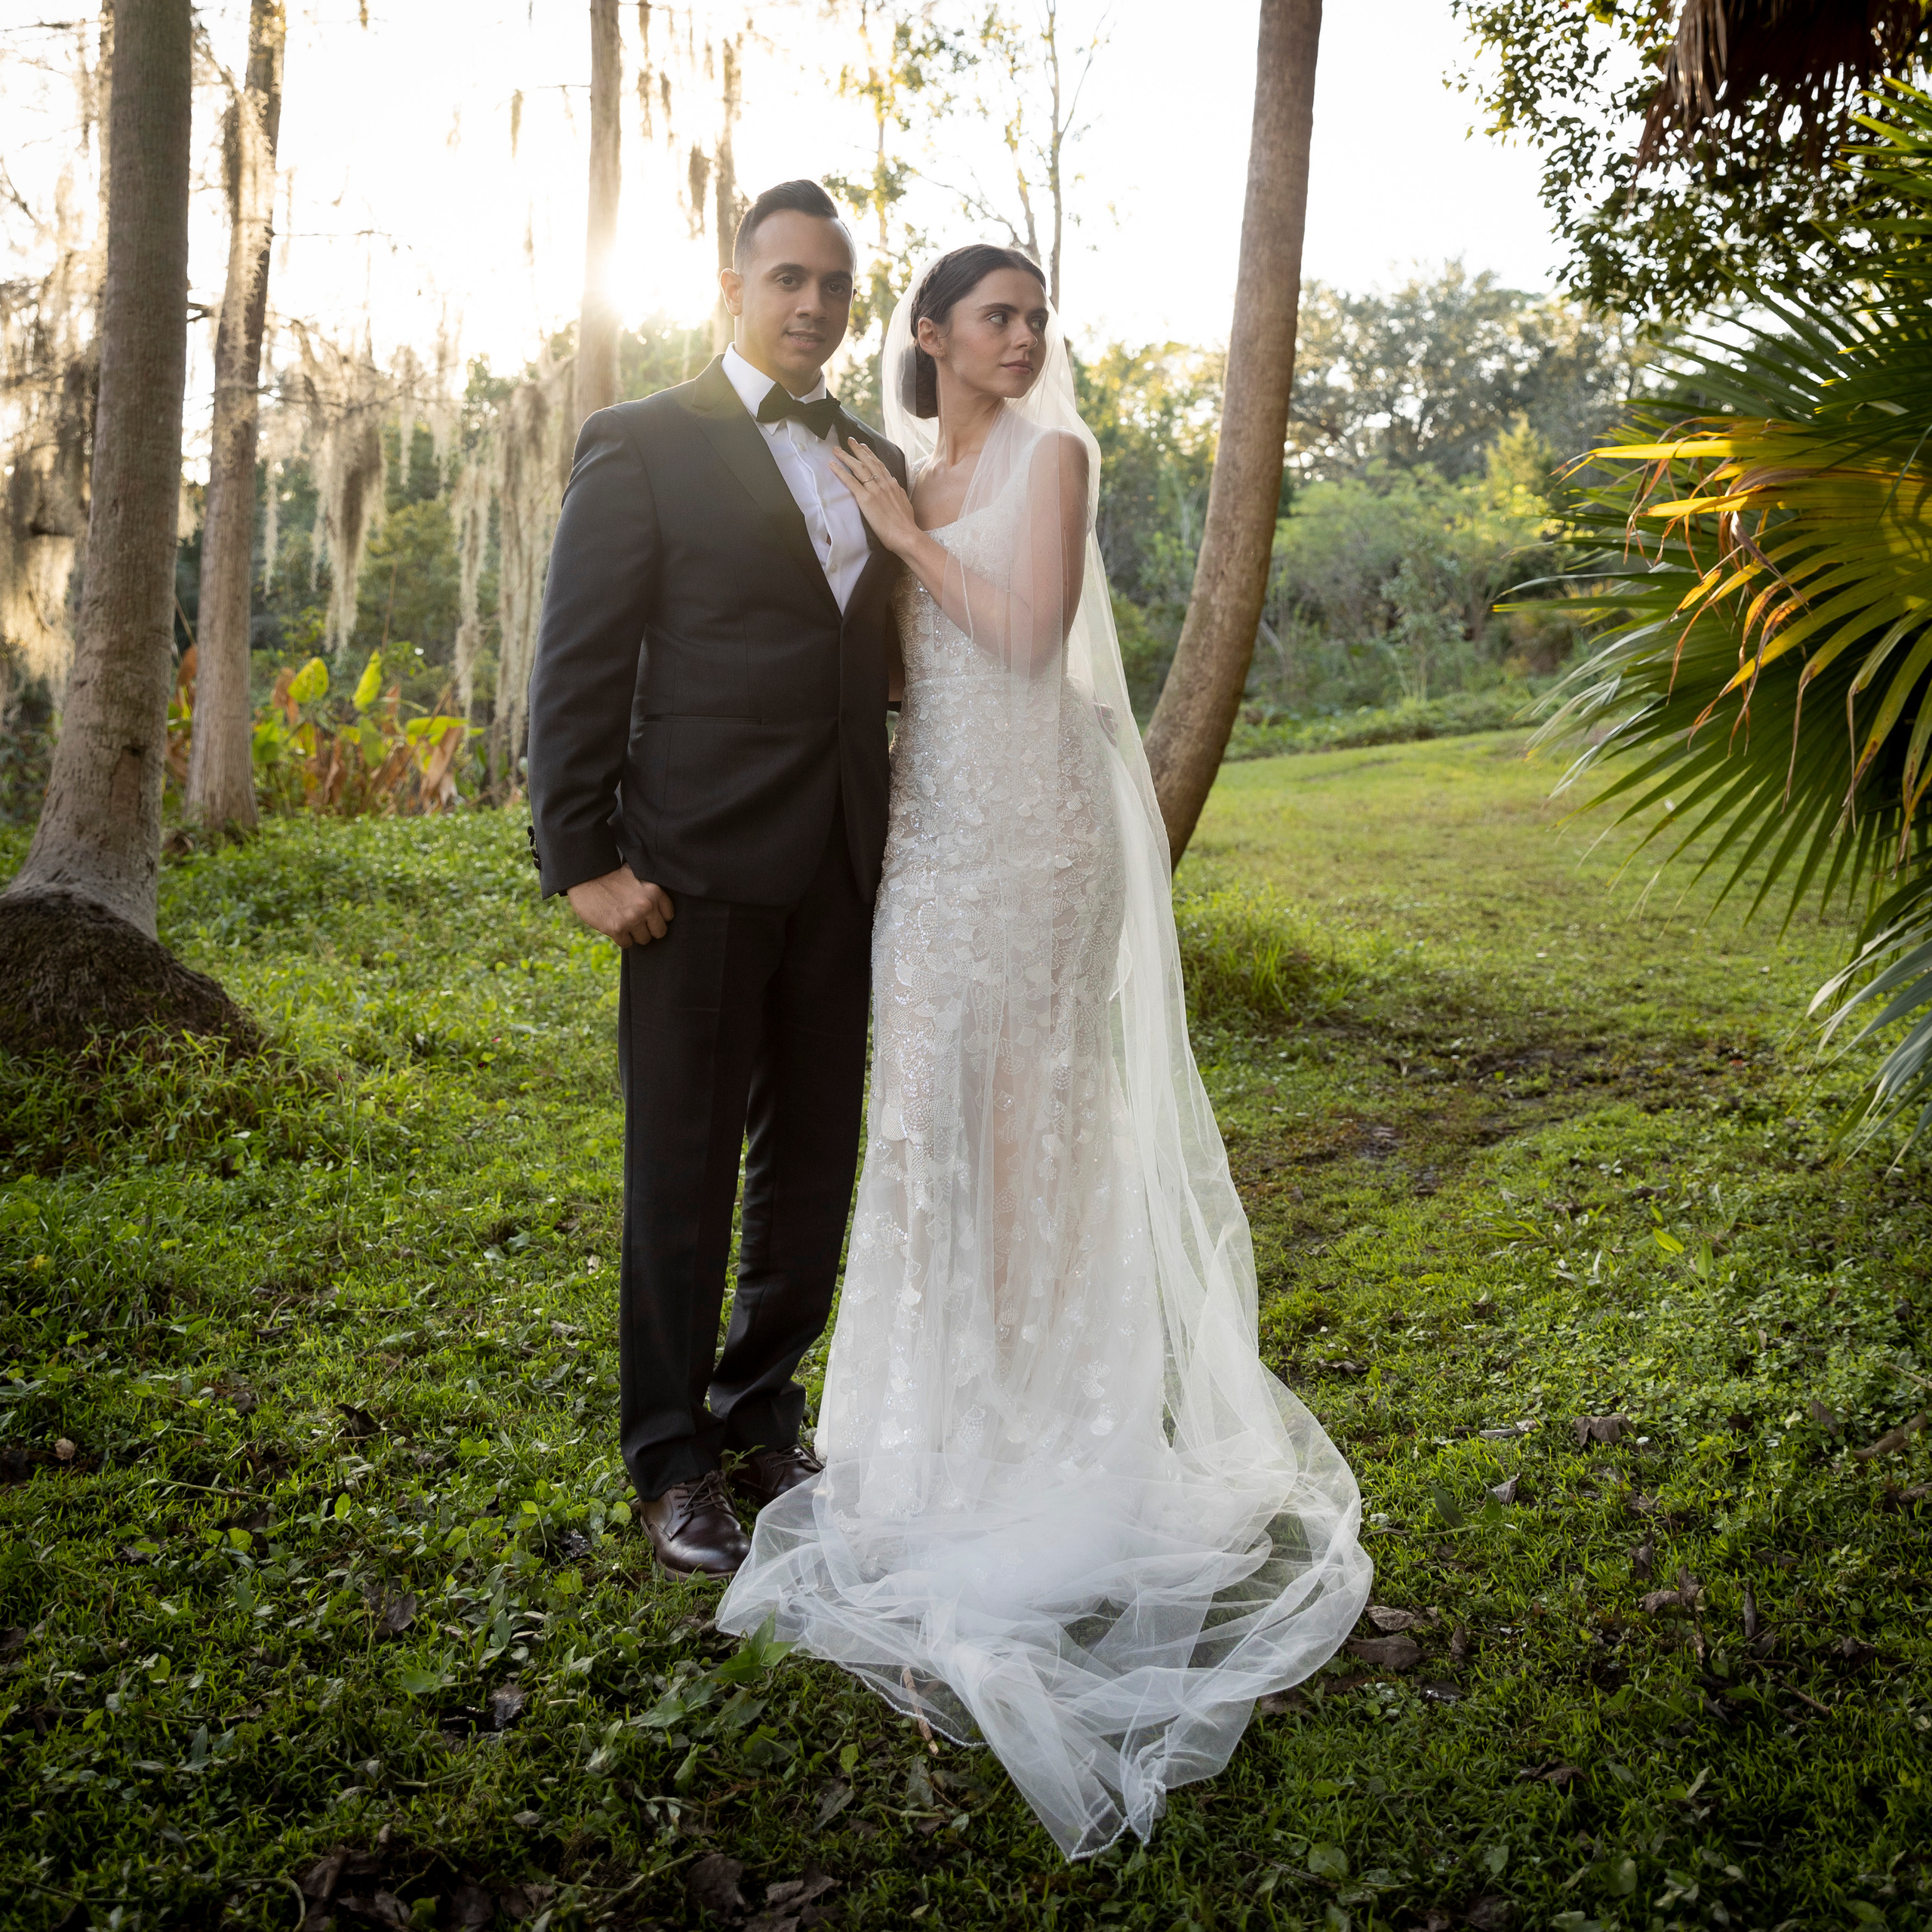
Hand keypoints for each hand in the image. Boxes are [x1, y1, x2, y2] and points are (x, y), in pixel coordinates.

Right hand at [566, 865, 674, 948]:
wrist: (586, 876)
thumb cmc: (612, 874)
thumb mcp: (638, 874)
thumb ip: (651, 890)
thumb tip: (659, 905)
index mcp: (654, 892)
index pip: (668, 916)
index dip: (657, 917)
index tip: (649, 915)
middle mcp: (646, 906)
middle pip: (659, 931)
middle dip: (649, 928)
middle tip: (637, 922)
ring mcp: (632, 919)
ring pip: (644, 939)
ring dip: (634, 934)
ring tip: (624, 922)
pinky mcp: (616, 928)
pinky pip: (627, 944)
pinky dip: (621, 938)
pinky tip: (614, 925)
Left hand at [830, 438, 920, 555]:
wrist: (907, 535)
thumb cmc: (906, 525)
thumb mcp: (905, 503)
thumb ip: (898, 492)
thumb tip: (893, 482)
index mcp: (892, 485)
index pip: (879, 465)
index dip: (870, 455)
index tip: (864, 447)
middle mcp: (883, 484)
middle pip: (868, 462)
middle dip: (857, 449)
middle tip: (849, 440)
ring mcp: (874, 490)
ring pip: (858, 468)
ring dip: (846, 456)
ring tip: (837, 449)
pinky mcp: (866, 499)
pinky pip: (850, 482)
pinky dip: (840, 472)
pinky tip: (832, 465)